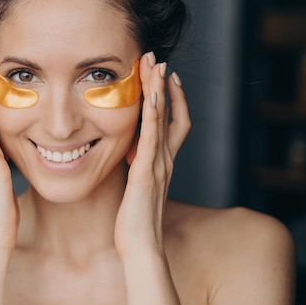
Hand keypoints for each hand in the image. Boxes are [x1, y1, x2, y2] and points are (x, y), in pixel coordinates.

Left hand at [115, 52, 190, 253]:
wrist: (140, 245)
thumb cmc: (135, 220)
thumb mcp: (138, 186)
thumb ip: (139, 167)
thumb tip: (131, 152)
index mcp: (162, 162)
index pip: (174, 123)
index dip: (173, 99)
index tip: (165, 77)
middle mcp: (166, 159)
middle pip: (173, 113)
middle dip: (165, 85)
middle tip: (159, 59)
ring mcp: (159, 164)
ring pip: (164, 120)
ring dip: (160, 91)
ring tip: (156, 65)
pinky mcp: (147, 172)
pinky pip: (152, 138)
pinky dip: (153, 115)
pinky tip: (150, 96)